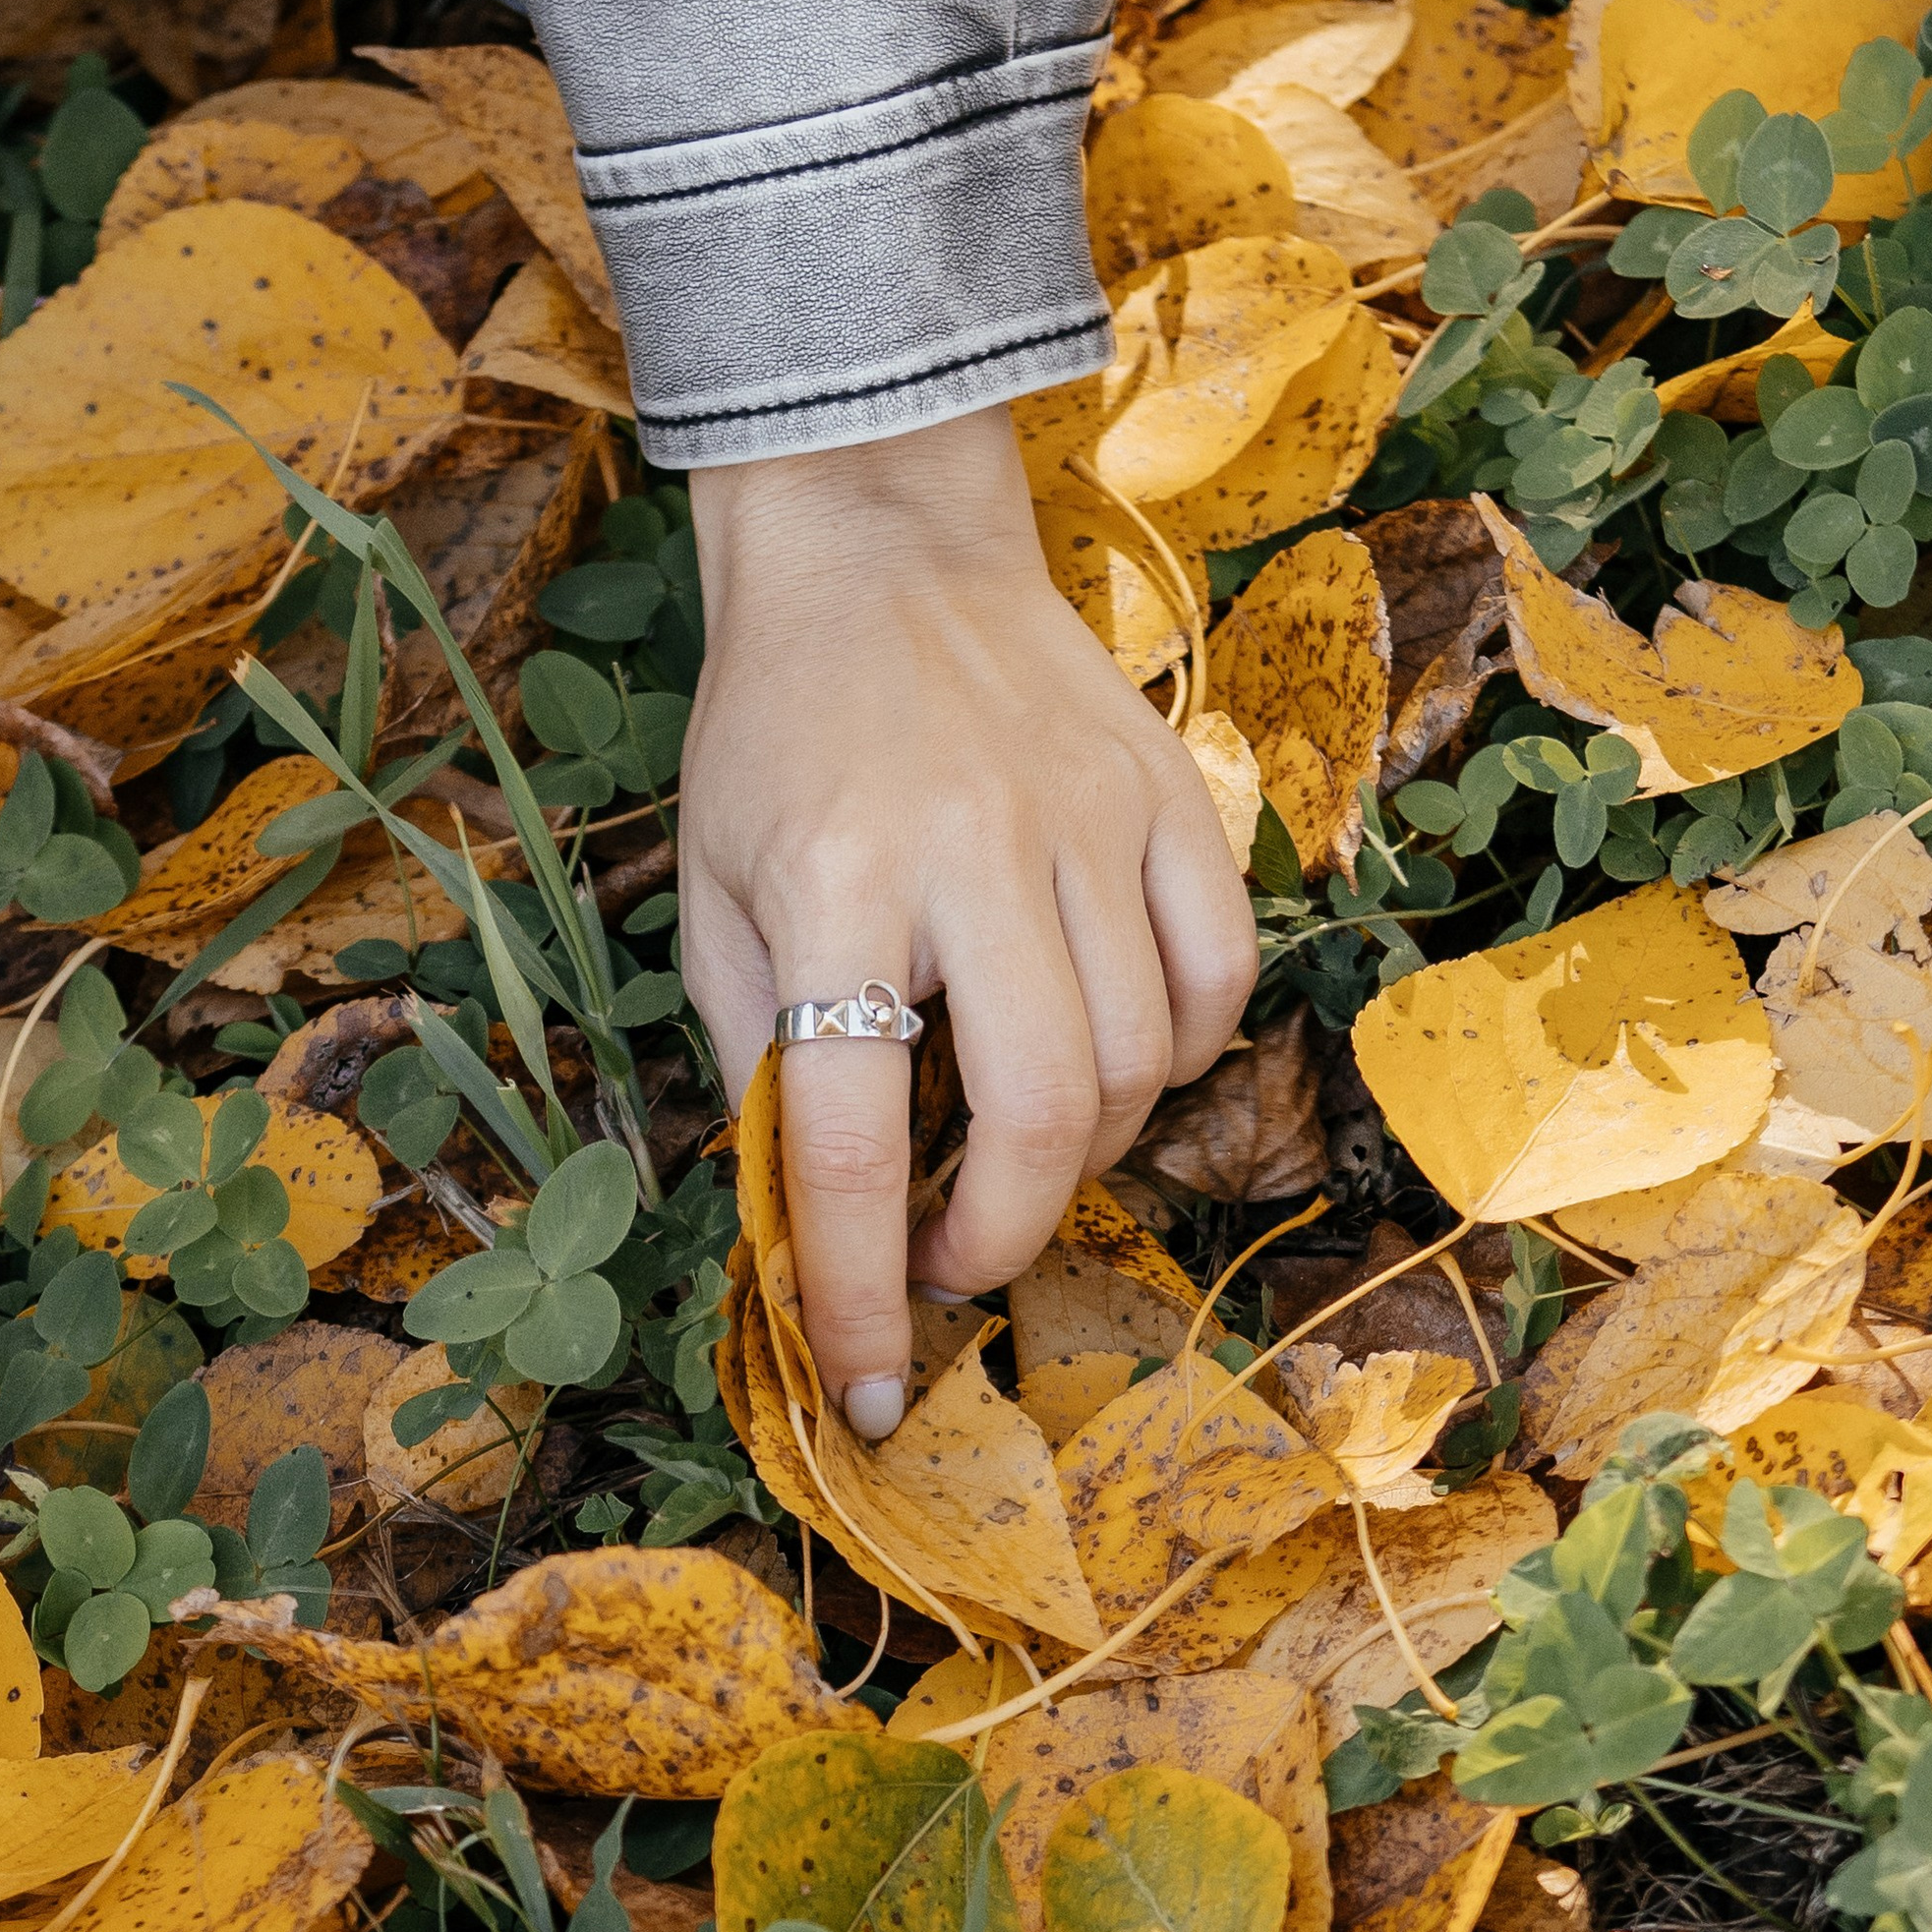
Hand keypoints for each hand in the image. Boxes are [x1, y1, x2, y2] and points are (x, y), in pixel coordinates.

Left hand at [679, 406, 1255, 1436]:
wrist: (877, 546)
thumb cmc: (779, 732)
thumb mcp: (714, 889)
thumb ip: (759, 1056)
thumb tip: (808, 1231)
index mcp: (831, 880)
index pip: (853, 1136)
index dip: (855, 1288)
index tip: (865, 1385)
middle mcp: (974, 848)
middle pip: (1042, 1112)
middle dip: (1003, 1238)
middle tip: (950, 1265)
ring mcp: (1092, 816)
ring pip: (1138, 1061)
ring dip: (1081, 1153)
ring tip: (1012, 1142)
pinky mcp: (1171, 793)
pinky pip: (1217, 978)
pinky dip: (1176, 1057)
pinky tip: (1109, 1052)